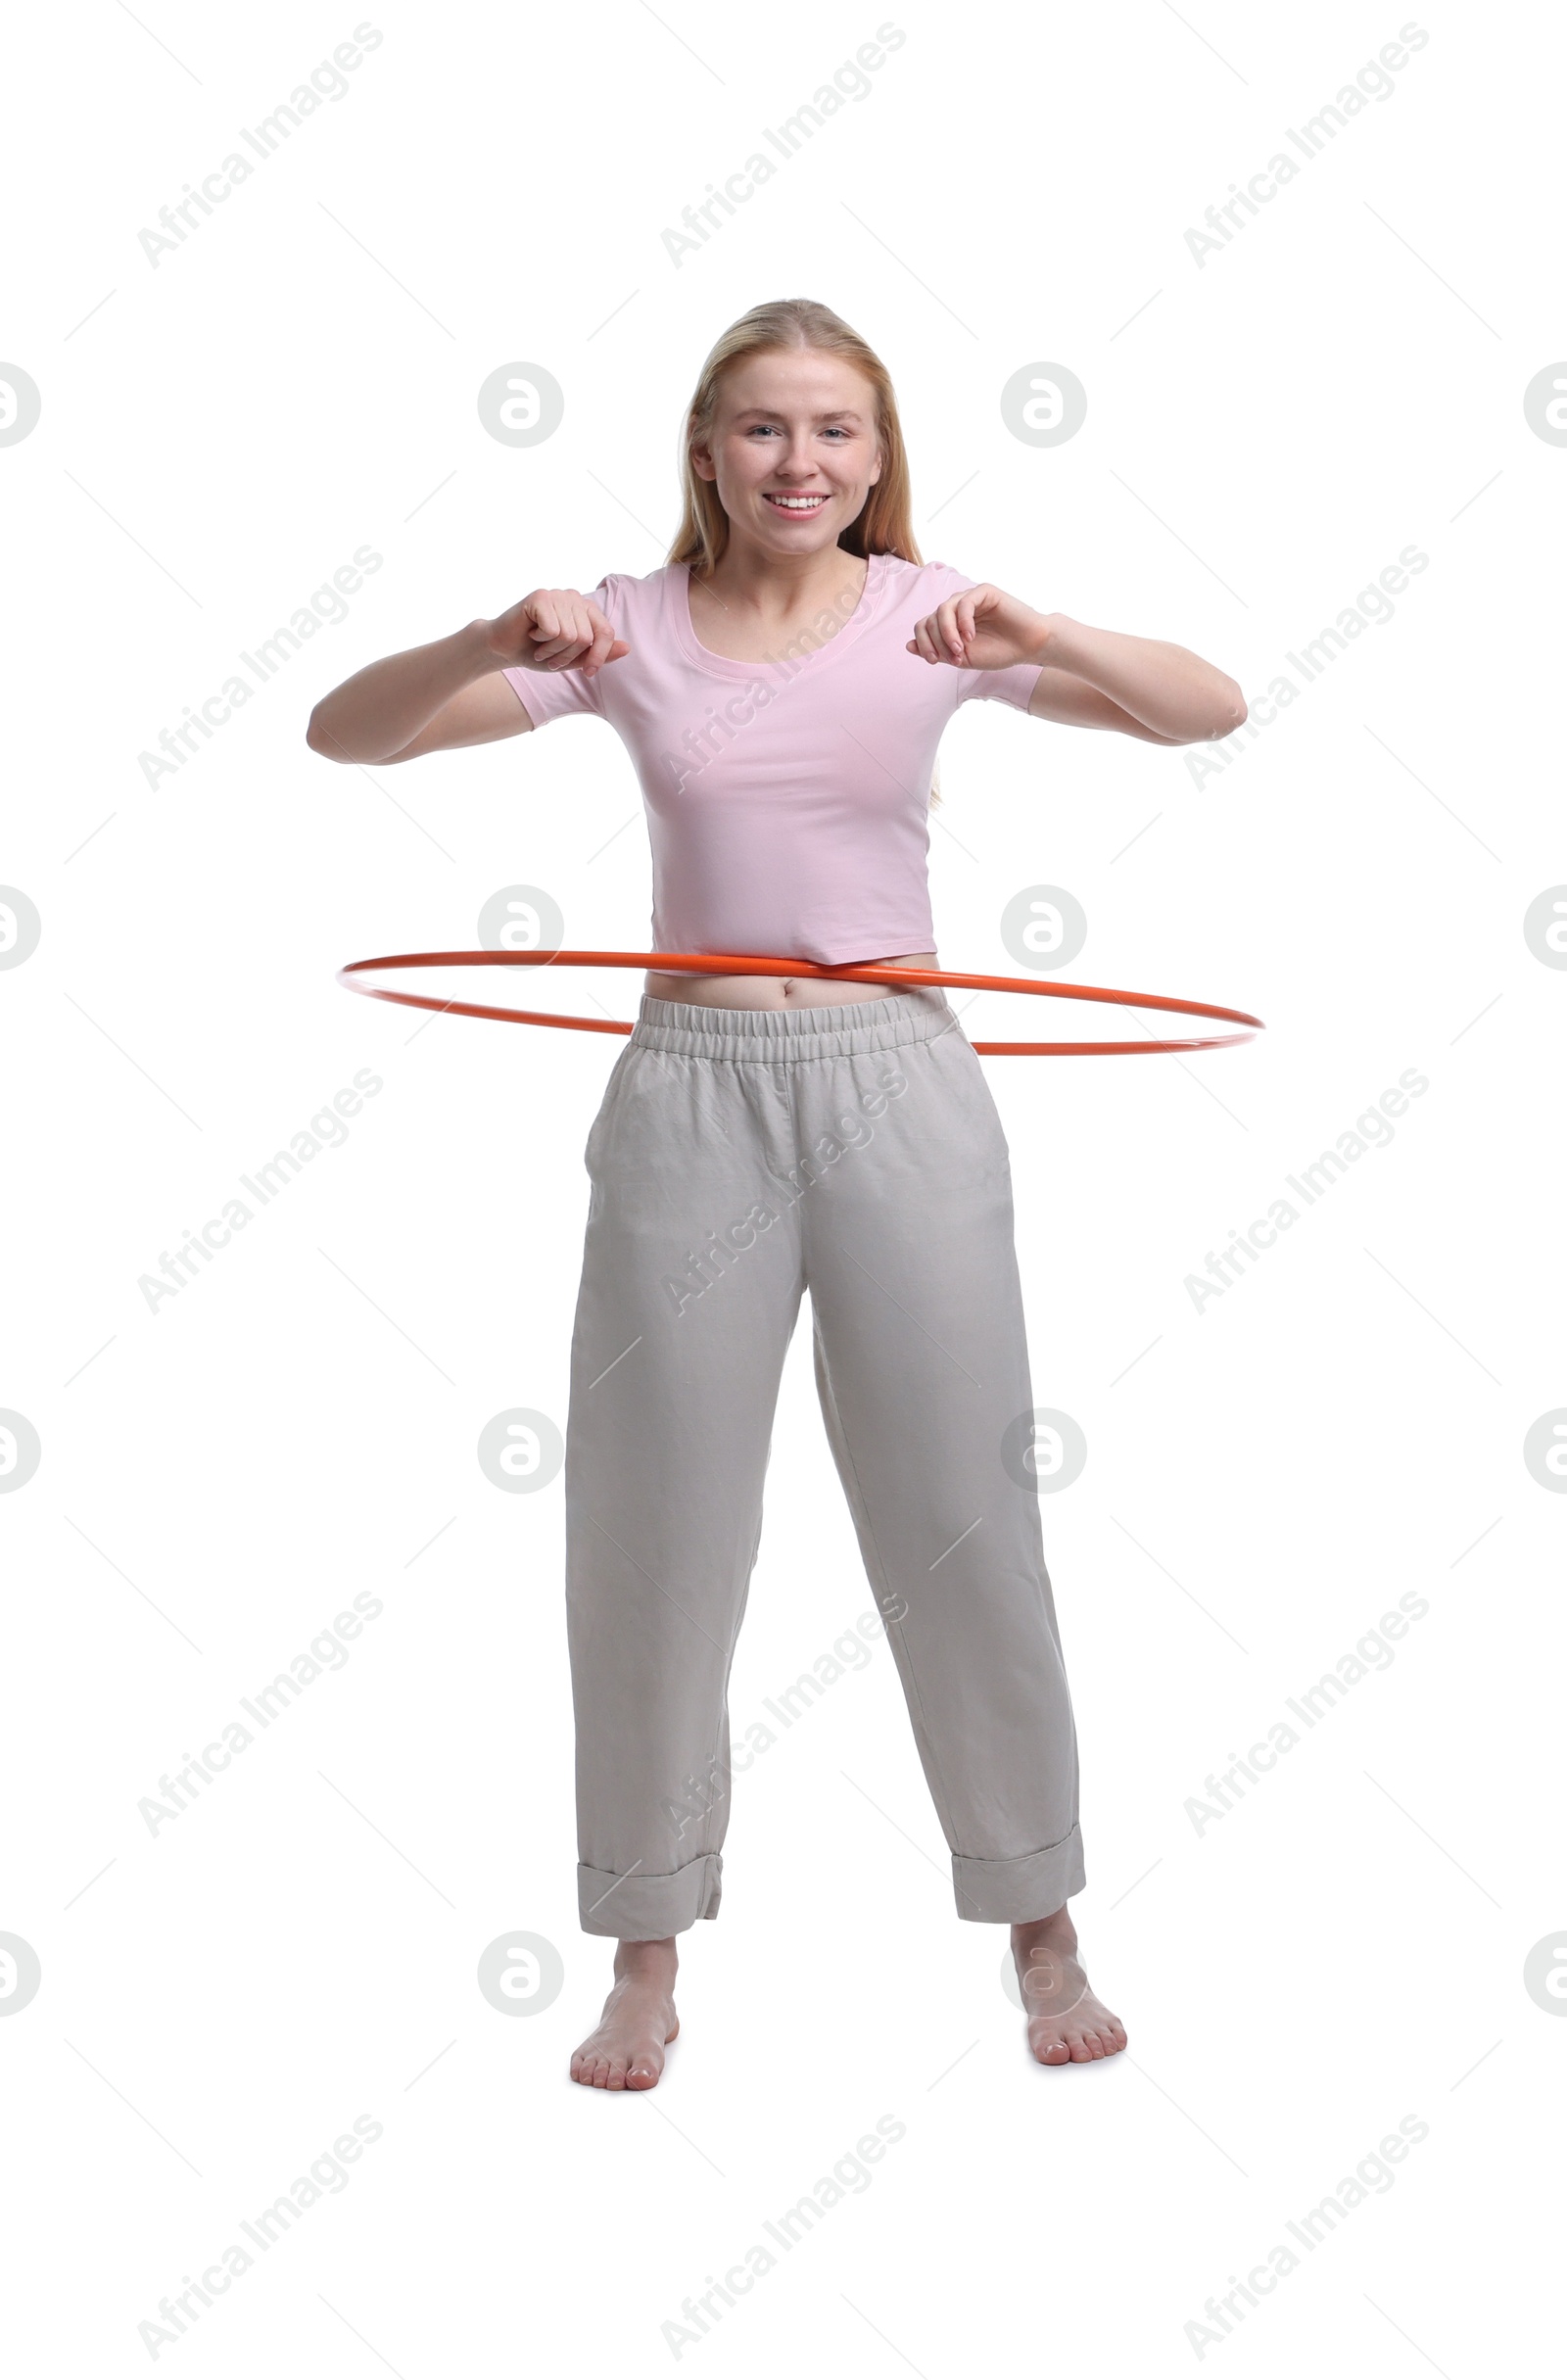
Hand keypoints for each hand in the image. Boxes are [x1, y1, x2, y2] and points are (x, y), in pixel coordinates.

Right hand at [484, 588, 628, 677]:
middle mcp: (574, 597)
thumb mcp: (573, 659)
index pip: (606, 632)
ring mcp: (557, 595)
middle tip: (550, 656)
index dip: (599, 656)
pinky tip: (532, 634)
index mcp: (585, 609)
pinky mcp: (540, 597)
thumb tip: (627, 648)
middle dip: (567, 656)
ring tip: (540, 647)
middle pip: (585, 638)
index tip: (588, 673)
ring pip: (570, 636)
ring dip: (552, 651)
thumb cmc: (538, 652)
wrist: (504, 648)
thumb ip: (599, 654)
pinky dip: (542, 642)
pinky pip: (553, 630)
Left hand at [906, 584, 1053, 671]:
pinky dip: (963, 622)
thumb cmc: (998, 653)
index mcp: (950, 623)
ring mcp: (970, 598)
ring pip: (944, 609)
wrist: (1028, 648)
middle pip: (930, 618)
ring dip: (948, 632)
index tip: (934, 661)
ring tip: (960, 649)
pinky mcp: (985, 592)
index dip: (923, 643)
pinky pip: (964, 602)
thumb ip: (936, 651)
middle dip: (937, 641)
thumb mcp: (962, 658)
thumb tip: (908, 645)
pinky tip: (971, 637)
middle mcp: (957, 608)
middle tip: (954, 657)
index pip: (923, 626)